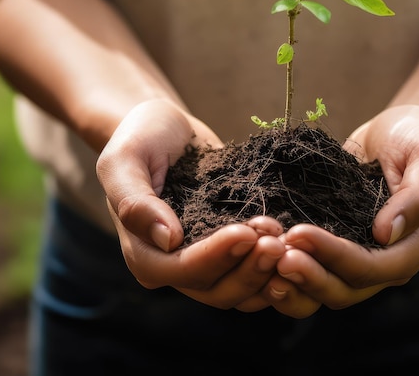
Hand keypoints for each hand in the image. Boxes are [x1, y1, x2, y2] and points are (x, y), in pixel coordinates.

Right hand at [96, 99, 285, 309]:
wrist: (165, 128)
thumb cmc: (140, 139)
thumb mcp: (124, 160)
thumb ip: (134, 201)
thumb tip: (166, 239)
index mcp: (144, 253)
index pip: (182, 269)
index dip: (216, 256)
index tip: (247, 231)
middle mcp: (174, 265)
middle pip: (216, 290)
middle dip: (249, 268)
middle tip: (277, 237)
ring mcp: (205, 259)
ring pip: (240, 288)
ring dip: (267, 270)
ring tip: (288, 237)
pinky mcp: (229, 247)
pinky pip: (254, 270)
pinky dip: (275, 266)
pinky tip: (294, 242)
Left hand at [262, 105, 418, 316]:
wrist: (397, 132)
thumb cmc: (417, 140)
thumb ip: (417, 197)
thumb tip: (386, 233)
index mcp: (408, 250)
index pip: (368, 268)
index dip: (333, 256)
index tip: (299, 232)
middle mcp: (380, 263)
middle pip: (341, 290)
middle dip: (306, 275)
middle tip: (274, 253)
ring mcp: (352, 256)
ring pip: (320, 287)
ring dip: (290, 280)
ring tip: (261, 259)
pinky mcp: (331, 244)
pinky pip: (308, 266)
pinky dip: (283, 266)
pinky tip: (258, 249)